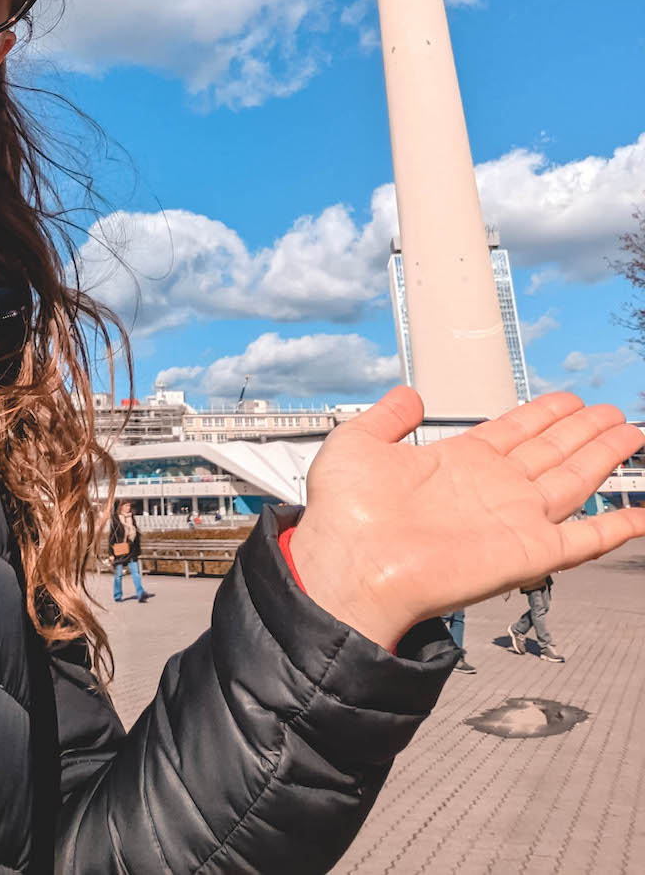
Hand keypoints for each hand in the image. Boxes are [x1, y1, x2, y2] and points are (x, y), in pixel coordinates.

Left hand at [287, 386, 644, 650]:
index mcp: (457, 462)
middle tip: (615, 413)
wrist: (351, 566)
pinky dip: (617, 527)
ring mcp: (513, 518)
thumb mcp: (359, 442)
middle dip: (586, 431)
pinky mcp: (528, 551)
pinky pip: (585, 538)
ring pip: (574, 480)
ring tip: (631, 435)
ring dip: (604, 457)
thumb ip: (388, 416)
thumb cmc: (346, 516)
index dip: (544, 414)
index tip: (571, 400)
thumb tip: (407, 396)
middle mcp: (491, 489)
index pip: (514, 431)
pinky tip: (640, 513)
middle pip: (552, 450)